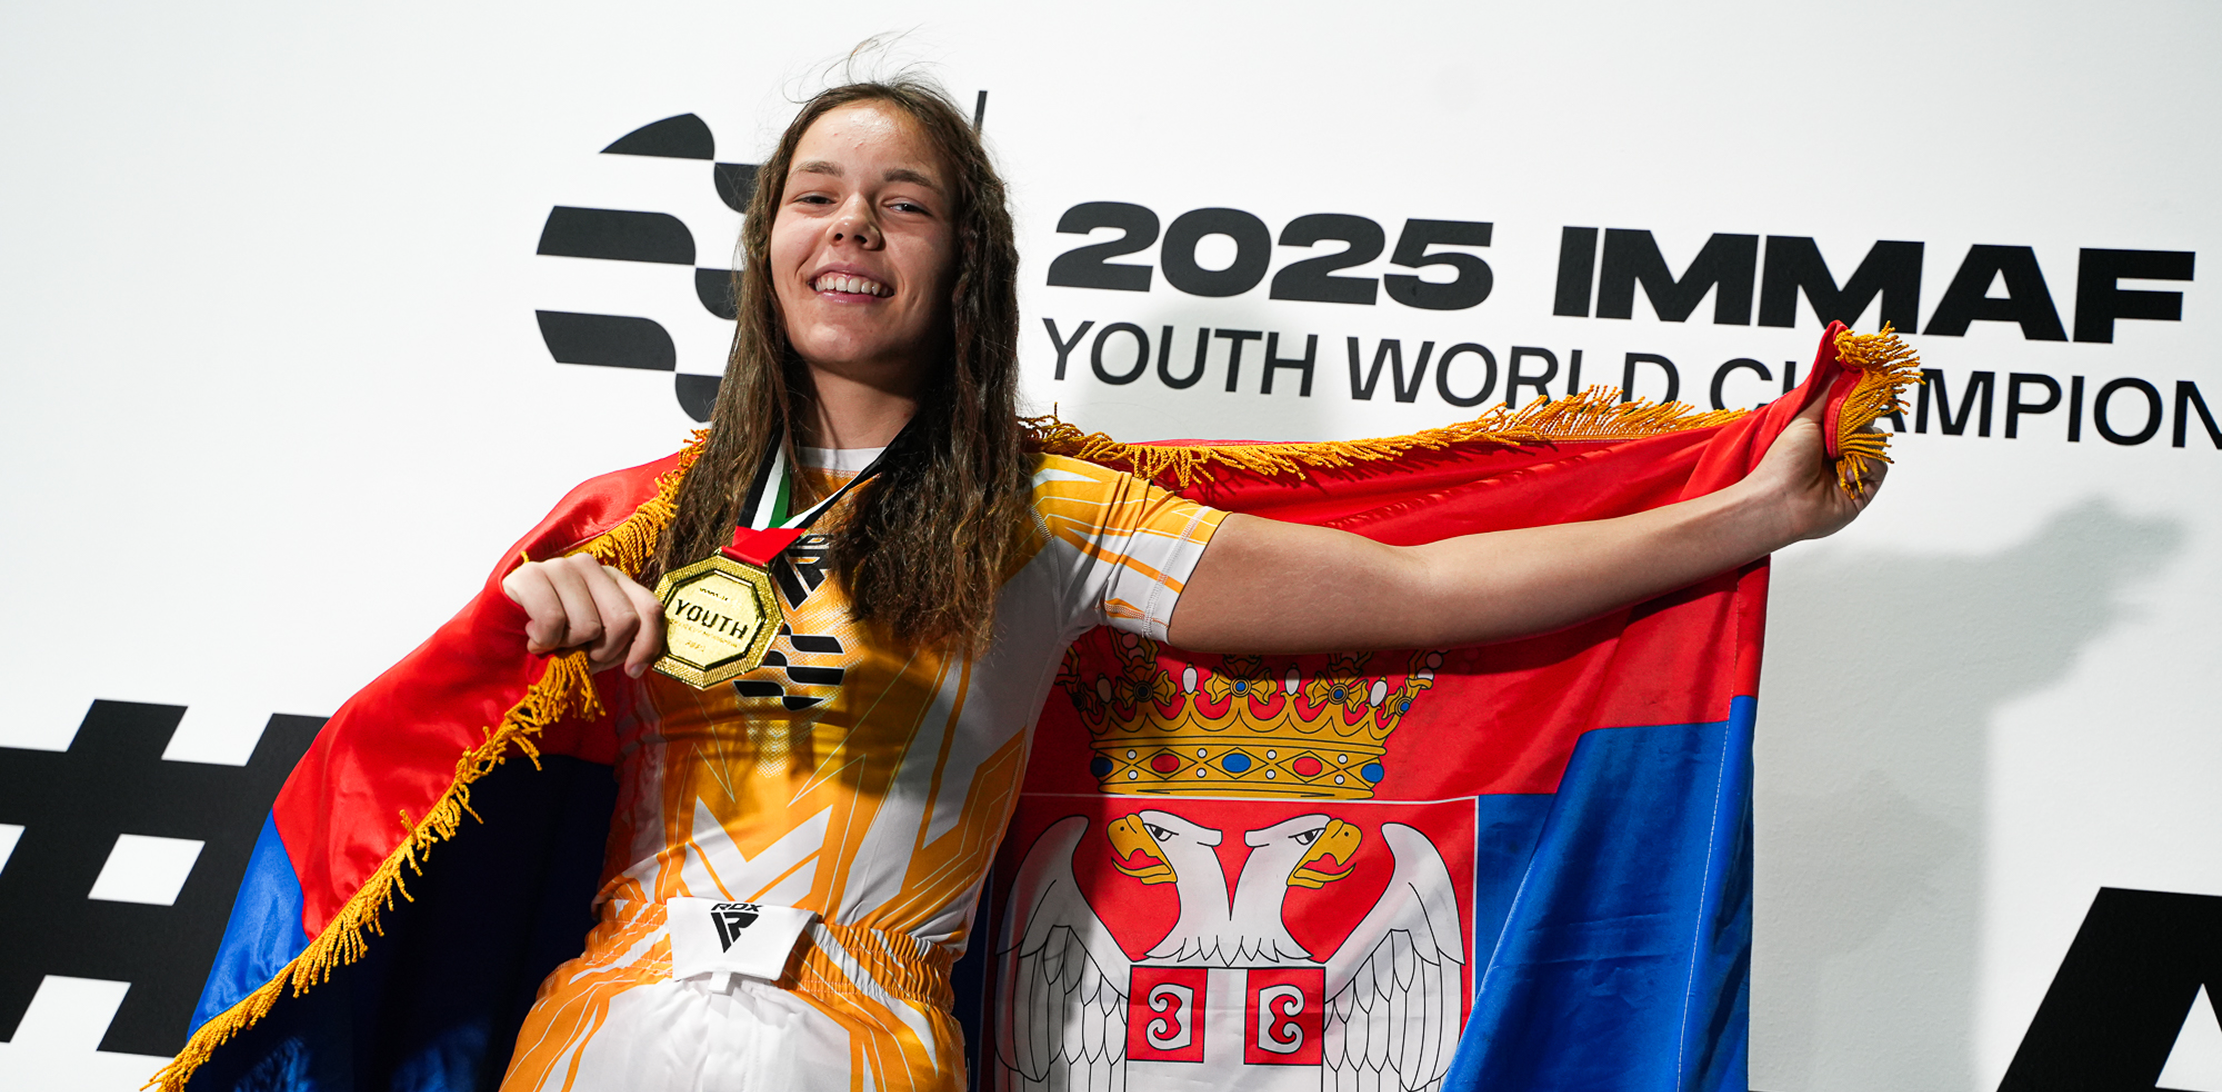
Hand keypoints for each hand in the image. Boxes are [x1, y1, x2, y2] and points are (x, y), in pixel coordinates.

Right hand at [500, 554, 665, 676]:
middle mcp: (592, 567)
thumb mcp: (594, 648)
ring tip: (552, 643)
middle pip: (623, 620)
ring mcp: (561, 566)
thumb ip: (622, 646)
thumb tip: (638, 663)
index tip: (632, 671)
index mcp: (614, 581)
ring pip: (588, 626)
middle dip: (603, 652)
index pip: (648, 609)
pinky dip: (544, 641)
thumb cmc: (552, 644)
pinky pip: (554, 620)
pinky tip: (533, 638)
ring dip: (568, 648)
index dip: (646, 645)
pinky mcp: (531, 574)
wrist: (496, 641)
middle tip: (579, 654)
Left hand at [1743, 385, 1887, 545]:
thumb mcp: (1804, 420)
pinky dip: (1867, 465)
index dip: (1856, 406)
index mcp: (1821, 437)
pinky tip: (1844, 474)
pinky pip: (1880, 467)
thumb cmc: (1783, 462)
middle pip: (1866, 428)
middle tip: (1842, 429)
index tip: (1863, 393)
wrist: (1780, 500)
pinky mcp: (1862, 492)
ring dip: (1860, 445)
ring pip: (1876, 446)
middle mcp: (1836, 455)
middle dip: (1858, 425)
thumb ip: (1827, 397)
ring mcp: (1849, 473)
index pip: (1850, 415)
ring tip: (1837, 455)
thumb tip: (1841, 372)